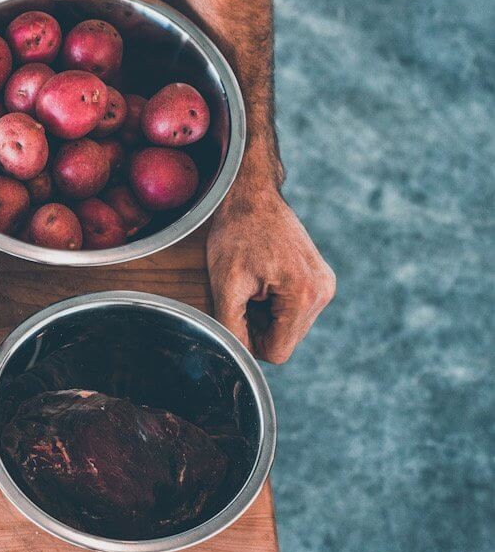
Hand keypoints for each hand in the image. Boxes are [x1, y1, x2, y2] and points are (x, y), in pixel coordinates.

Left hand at [207, 182, 334, 362]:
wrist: (252, 196)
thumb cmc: (237, 235)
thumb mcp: (226, 284)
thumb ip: (231, 326)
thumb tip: (237, 355)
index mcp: (305, 296)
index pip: (277, 353)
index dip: (250, 342)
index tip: (236, 315)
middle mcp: (323, 294)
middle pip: (285, 341)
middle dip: (259, 326)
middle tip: (242, 294)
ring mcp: (325, 286)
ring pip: (289, 328)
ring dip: (266, 315)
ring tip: (253, 284)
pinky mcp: (321, 280)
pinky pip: (295, 310)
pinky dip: (275, 303)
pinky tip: (263, 281)